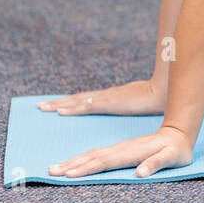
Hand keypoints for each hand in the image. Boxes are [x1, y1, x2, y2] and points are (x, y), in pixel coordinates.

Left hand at [38, 79, 165, 116]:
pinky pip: (86, 105)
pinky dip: (73, 107)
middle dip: (58, 102)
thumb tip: (130, 105)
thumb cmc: (155, 97)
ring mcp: (106, 98)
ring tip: (44, 108)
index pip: (86, 99)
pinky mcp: (109, 103)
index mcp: (111, 97)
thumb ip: (131, 103)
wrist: (163, 91)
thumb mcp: (139, 101)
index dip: (71, 102)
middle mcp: (105, 95)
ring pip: (77, 101)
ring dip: (59, 104)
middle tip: (40, 107)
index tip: (57, 106)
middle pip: (77, 98)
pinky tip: (61, 111)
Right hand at [48, 126, 193, 179]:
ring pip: (92, 154)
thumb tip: (140, 173)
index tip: (68, 175)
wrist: (180, 132)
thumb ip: (155, 164)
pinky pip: (97, 153)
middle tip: (51, 171)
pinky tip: (75, 161)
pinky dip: (83, 157)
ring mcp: (120, 148)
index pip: (104, 161)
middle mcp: (121, 149)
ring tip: (56, 166)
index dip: (86, 168)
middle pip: (91, 157)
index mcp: (129, 152)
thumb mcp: (171, 157)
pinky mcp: (121, 149)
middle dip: (71, 165)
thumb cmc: (176, 149)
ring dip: (73, 160)